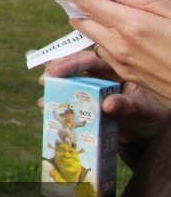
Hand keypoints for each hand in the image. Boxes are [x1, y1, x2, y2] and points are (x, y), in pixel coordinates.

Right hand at [44, 50, 170, 145]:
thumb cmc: (152, 117)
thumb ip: (128, 106)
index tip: (54, 71)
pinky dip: (57, 105)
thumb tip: (108, 105)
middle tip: (45, 81)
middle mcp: (101, 77)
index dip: (71, 63)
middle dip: (57, 72)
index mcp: (116, 70)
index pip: (91, 60)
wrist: (150, 136)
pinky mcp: (86, 106)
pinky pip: (68, 102)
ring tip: (44, 99)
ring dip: (54, 90)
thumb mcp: (143, 111)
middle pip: (74, 69)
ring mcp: (92, 91)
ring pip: (68, 84)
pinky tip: (47, 110)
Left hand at [55, 0, 170, 102]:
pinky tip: (119, 37)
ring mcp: (122, 64)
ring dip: (92, 26)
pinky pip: (107, 55)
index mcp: (131, 25)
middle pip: (85, 23)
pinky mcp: (128, 76)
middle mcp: (120, 45)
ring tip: (99, 14)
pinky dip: (105, 42)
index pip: (90, 4)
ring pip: (94, 40)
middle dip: (79, 8)